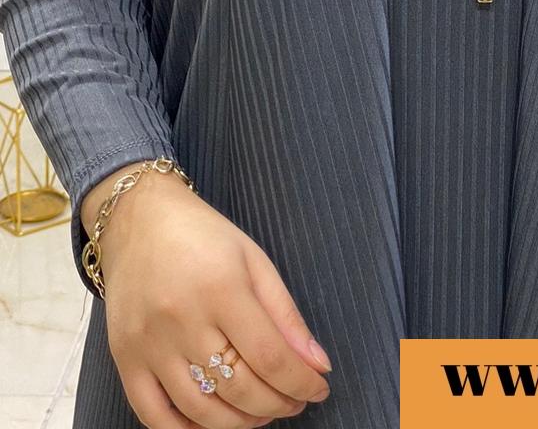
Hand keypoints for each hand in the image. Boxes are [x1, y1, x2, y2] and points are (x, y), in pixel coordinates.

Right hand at [95, 169, 331, 425]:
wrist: (140, 222)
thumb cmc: (204, 237)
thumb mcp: (255, 260)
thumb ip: (286, 314)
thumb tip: (318, 363)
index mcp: (223, 289)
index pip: (270, 355)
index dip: (299, 382)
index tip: (319, 390)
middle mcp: (183, 322)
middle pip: (238, 387)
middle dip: (276, 404)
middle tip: (295, 403)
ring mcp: (149, 346)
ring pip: (200, 409)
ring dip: (239, 423)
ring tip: (263, 414)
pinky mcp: (125, 361)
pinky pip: (153, 416)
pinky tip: (213, 424)